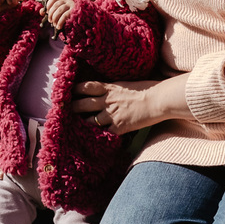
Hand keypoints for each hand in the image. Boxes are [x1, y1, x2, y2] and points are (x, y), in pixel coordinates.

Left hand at [42, 0, 74, 29]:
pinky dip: (60, 21)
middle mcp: (67, 0)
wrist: (83, 18)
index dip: (48, 5)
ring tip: (54, 24)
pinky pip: (65, 15)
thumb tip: (41, 12)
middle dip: (51, 14)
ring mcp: (71, 5)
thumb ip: (51, 10)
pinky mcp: (74, 11)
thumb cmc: (69, 15)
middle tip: (50, 21)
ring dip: (55, 18)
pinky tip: (58, 26)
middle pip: (56, 5)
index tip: (46, 12)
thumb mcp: (60, 11)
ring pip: (60, 10)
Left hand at [71, 77, 188, 133]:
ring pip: (90, 121)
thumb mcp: (127, 84)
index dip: (75, 89)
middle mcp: (107, 100)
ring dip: (83, 124)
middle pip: (82, 104)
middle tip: (66, 110)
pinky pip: (104, 133)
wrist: (159, 100)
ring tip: (77, 127)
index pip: (86, 87)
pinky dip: (99, 136)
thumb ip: (114, 88)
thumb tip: (108, 90)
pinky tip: (93, 139)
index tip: (68, 91)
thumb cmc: (148, 89)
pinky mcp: (119, 127)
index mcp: (109, 87)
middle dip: (72, 108)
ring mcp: (111, 114)